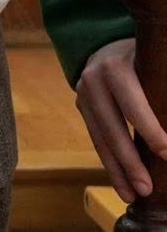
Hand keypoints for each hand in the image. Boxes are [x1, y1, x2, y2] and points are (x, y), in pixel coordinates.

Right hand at [78, 38, 166, 201]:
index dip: (151, 132)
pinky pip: (96, 140)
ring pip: (100, 139)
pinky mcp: (82, 107)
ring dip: (117, 171)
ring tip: (133, 196)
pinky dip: (110, 164)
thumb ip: (165, 91)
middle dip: (130, 162)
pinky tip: (122, 185)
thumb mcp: (156, 65)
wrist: (107, 44)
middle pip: (112, 128)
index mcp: (115, 68)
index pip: (133, 106)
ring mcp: (83, 95)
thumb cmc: (146, 57)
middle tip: (147, 189)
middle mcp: (93, 81)